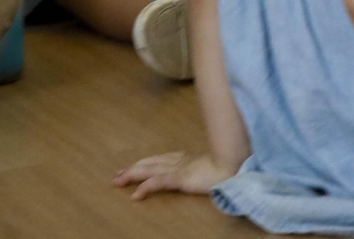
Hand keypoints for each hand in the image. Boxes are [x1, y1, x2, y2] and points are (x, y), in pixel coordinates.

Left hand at [113, 150, 235, 198]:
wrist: (235, 164)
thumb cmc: (228, 165)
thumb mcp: (212, 165)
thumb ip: (203, 167)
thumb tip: (202, 170)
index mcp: (186, 158)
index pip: (159, 159)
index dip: (145, 162)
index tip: (132, 166)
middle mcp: (179, 160)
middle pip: (150, 163)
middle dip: (133, 168)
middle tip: (117, 174)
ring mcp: (179, 168)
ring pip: (149, 170)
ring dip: (132, 175)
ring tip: (117, 182)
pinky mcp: (181, 178)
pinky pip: (158, 183)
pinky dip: (145, 188)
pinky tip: (135, 195)